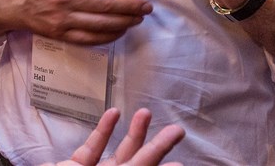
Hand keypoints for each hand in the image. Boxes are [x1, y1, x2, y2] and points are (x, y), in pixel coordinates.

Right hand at [9, 0, 151, 44]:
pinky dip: (109, 36)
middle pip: (105, 4)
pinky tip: (120, 31)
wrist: (11, 1)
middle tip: (146, 7)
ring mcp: (62, 19)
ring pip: (101, 24)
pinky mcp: (60, 34)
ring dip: (124, 23)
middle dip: (131, 6)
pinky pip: (90, 38)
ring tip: (138, 19)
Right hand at [40, 108, 184, 165]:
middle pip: (140, 164)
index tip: (182, 162)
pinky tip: (113, 113)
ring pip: (120, 153)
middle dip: (158, 146)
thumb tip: (161, 163)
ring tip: (147, 113)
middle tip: (177, 130)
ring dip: (134, 133)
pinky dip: (103, 131)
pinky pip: (93, 148)